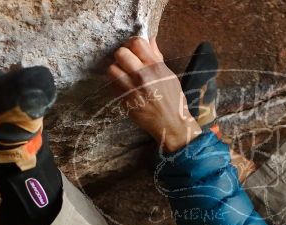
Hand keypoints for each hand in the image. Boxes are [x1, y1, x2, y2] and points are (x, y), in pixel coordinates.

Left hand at [107, 36, 201, 151]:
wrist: (170, 123)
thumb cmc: (173, 99)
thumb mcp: (169, 75)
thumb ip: (156, 57)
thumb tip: (150, 39)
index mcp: (155, 67)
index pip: (136, 43)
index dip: (132, 44)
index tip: (133, 49)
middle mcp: (142, 76)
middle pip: (120, 53)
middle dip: (122, 56)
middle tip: (127, 62)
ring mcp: (131, 89)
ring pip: (112, 69)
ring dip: (116, 70)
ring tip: (123, 74)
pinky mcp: (124, 101)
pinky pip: (113, 85)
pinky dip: (116, 83)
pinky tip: (125, 86)